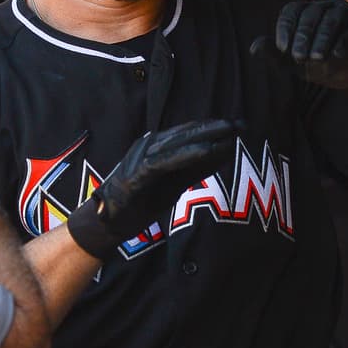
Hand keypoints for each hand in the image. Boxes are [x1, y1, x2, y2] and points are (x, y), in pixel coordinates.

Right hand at [65, 120, 238, 259]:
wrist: (108, 222)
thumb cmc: (140, 202)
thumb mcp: (174, 183)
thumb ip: (194, 168)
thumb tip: (221, 153)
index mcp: (155, 147)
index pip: (187, 132)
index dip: (212, 127)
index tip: (238, 126)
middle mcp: (147, 146)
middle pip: (185, 133)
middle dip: (213, 127)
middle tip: (239, 124)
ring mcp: (140, 158)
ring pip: (176, 142)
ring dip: (204, 136)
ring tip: (228, 131)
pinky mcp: (137, 175)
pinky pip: (165, 162)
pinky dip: (187, 154)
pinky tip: (207, 151)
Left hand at [253, 0, 347, 114]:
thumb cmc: (331, 65)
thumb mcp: (301, 65)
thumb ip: (278, 56)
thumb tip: (253, 47)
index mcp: (308, 14)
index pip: (291, 11)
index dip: (285, 29)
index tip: (283, 50)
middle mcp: (327, 9)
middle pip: (311, 13)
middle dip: (303, 36)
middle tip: (300, 57)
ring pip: (332, 19)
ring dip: (323, 38)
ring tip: (318, 59)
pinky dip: (346, 40)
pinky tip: (340, 54)